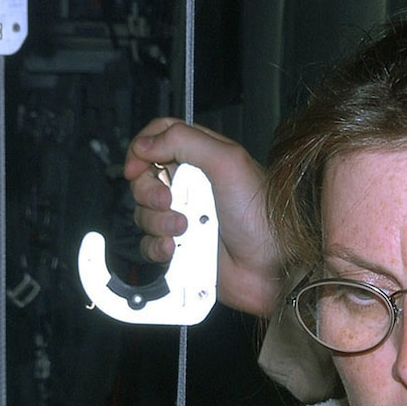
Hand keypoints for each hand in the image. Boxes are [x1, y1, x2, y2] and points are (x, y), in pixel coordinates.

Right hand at [124, 117, 282, 315]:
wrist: (270, 268)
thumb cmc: (263, 217)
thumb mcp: (228, 163)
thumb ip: (185, 142)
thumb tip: (145, 143)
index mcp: (205, 158)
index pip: (160, 137)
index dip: (142, 148)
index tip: (136, 166)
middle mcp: (193, 185)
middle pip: (146, 177)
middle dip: (149, 191)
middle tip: (170, 201)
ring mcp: (186, 217)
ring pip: (145, 213)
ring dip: (158, 222)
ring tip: (187, 229)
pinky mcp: (181, 247)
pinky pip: (150, 245)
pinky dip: (158, 247)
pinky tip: (176, 249)